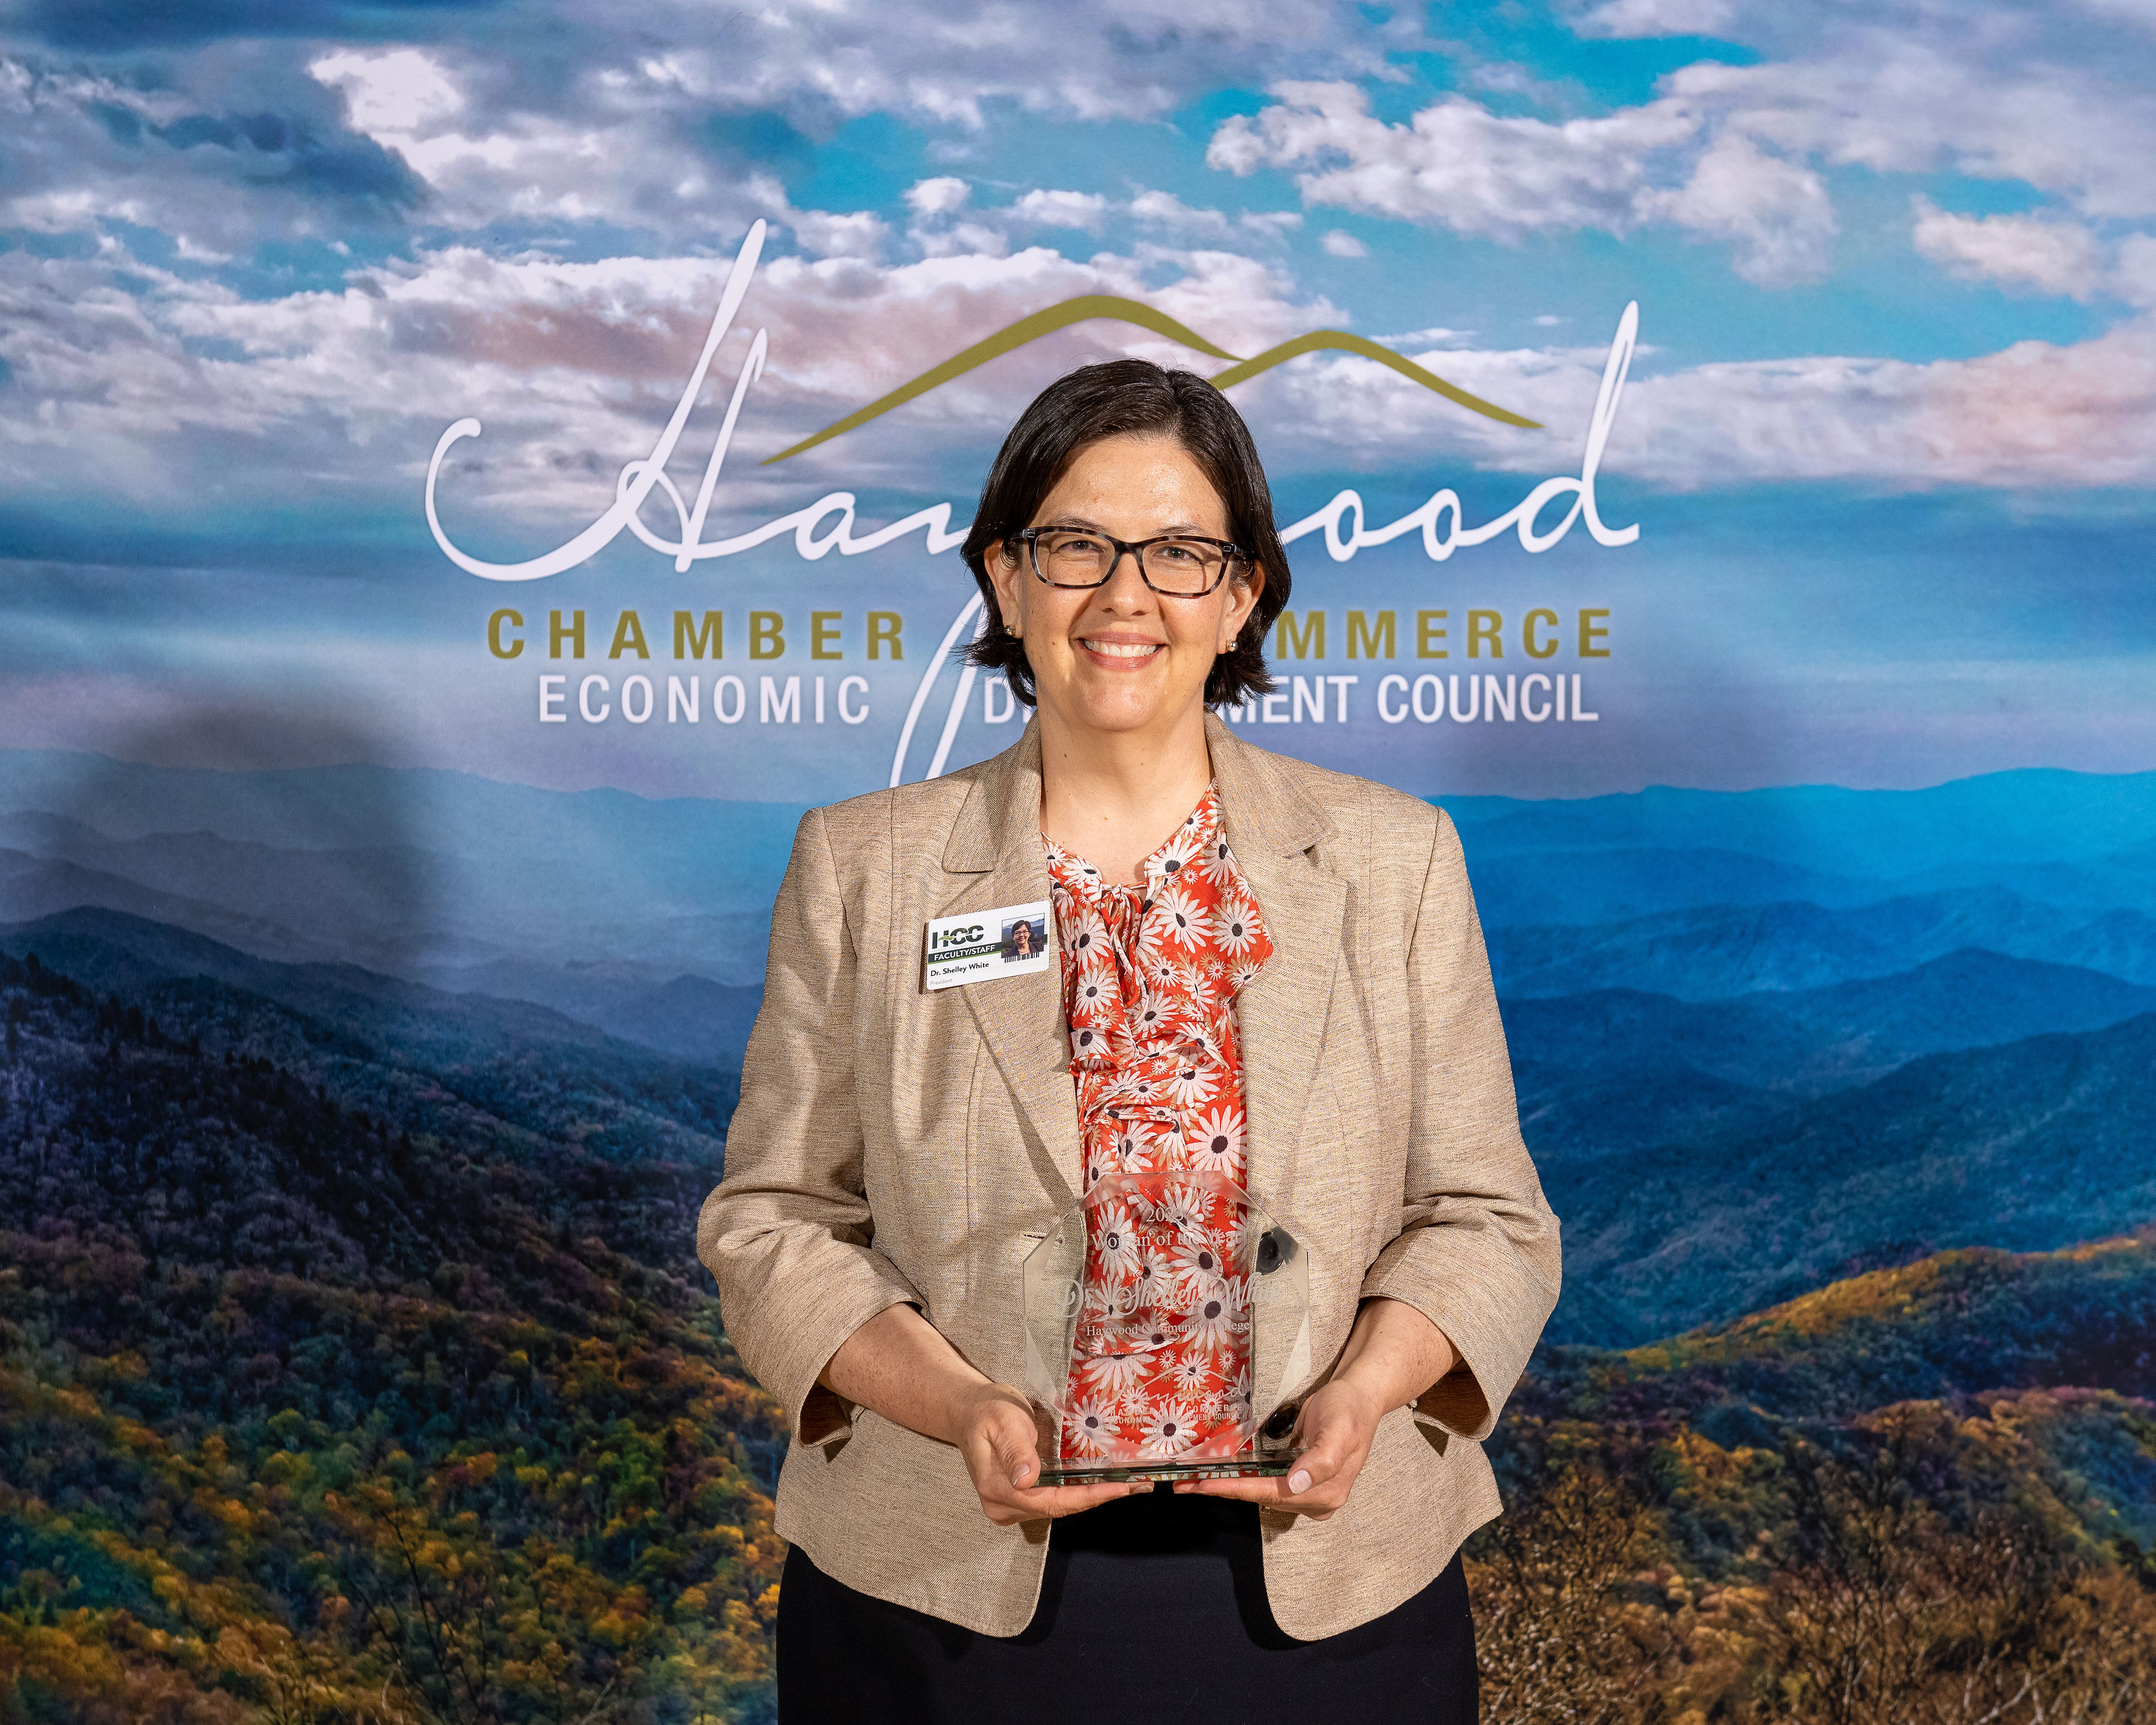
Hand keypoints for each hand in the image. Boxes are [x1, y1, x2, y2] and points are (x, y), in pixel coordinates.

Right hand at [949, 1381, 1145, 1526]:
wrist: (969, 1411)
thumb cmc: (986, 1412)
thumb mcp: (1002, 1422)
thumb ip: (1015, 1450)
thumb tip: (1026, 1480)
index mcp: (998, 1490)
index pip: (1051, 1501)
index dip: (1088, 1496)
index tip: (1120, 1488)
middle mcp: (1004, 1506)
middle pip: (1059, 1508)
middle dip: (1099, 1497)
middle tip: (1137, 1485)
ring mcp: (1011, 1505)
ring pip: (1059, 1505)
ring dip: (1093, 1495)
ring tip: (1129, 1485)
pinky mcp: (1020, 1498)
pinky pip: (1054, 1498)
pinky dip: (1079, 1491)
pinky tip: (1104, 1482)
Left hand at [1172, 1377, 1382, 1519]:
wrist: (1360, 1398)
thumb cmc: (1348, 1410)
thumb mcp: (1338, 1429)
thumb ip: (1321, 1460)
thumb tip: (1298, 1484)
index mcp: (1325, 1492)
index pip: (1269, 1493)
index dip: (1234, 1489)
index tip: (1203, 1486)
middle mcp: (1316, 1501)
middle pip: (1261, 1497)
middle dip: (1223, 1490)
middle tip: (1185, 1484)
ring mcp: (1309, 1494)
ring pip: (1261, 1493)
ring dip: (1228, 1487)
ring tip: (1193, 1482)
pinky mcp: (1302, 1484)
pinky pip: (1266, 1485)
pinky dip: (1243, 1481)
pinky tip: (1220, 1476)